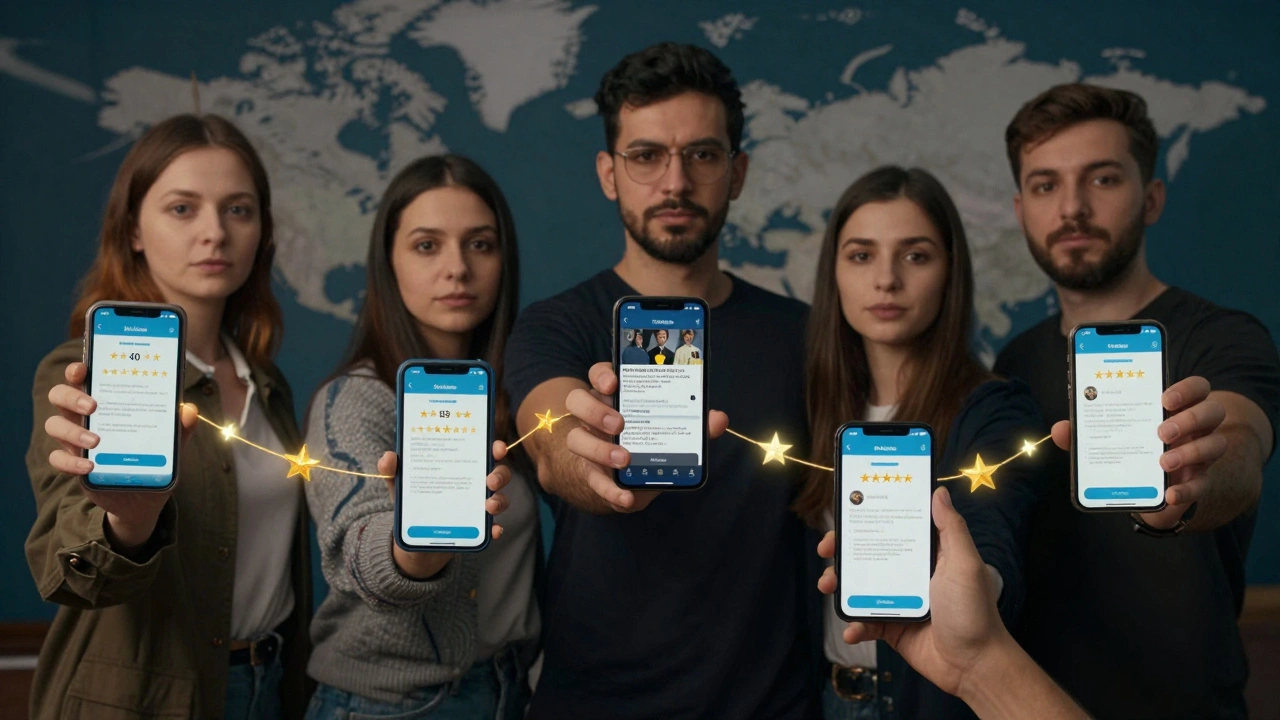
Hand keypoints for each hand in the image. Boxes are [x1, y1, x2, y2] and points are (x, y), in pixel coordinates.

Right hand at [44, 361, 197, 548]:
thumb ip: (180, 427)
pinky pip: (57, 459)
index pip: (82, 378)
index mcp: (106, 402)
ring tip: (97, 440)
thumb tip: (189, 409)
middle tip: (93, 406)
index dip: (77, 370)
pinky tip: (90, 466)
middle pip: (60, 396)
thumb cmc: (153, 459)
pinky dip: (70, 461)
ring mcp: (76, 440)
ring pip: (54, 425)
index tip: (83, 368)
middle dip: (71, 396)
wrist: (143, 499)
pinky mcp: (74, 464)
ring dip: (71, 431)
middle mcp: (85, 417)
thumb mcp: (171, 443)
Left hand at [377, 444, 511, 579]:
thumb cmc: (413, 502)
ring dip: (499, 500)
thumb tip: (387, 458)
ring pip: (500, 499)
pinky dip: (496, 528)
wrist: (413, 539)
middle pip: (499, 474)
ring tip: (488, 505)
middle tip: (490, 480)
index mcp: (460, 467)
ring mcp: (478, 507)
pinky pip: (493, 528)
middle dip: (500, 474)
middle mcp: (475, 485)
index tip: (497, 447)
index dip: (496, 448)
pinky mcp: (478, 529)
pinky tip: (493, 530)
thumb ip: (393, 471)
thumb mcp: (400, 486)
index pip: (483, 452)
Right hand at [563, 361, 728, 512]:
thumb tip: (718, 419)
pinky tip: (625, 497)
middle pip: (577, 400)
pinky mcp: (588, 473)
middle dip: (596, 410)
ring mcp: (586, 443)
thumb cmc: (647, 444)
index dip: (602, 375)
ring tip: (624, 459)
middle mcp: (593, 416)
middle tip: (619, 424)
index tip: (614, 382)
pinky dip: (610, 490)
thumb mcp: (668, 432)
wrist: (623, 481)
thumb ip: (693, 425)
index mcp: (613, 397)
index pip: (599, 375)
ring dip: (599, 450)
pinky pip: (592, 480)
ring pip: (575, 438)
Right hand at [817, 487, 1009, 696]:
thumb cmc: (975, 612)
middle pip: (868, 554)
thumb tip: (939, 491)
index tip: (847, 513)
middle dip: (842, 551)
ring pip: (859, 586)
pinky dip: (854, 625)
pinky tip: (851, 629)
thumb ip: (951, 528)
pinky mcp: (891, 626)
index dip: (868, 519)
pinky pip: (865, 622)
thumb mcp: (965, 564)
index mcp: (926, 554)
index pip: (892, 528)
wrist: (974, 665)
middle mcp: (909, 573)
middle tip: (826, 550)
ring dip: (839, 585)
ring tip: (828, 586)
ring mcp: (898, 600)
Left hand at [1051, 375, 1226, 528]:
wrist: (1144, 489)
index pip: (1196, 387)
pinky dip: (1187, 490)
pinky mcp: (1198, 481)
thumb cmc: (1128, 449)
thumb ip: (1084, 432)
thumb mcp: (1106, 438)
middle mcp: (1194, 428)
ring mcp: (1201, 454)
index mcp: (1174, 408)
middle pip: (1212, 411)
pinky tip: (1170, 493)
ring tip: (1162, 462)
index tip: (1164, 398)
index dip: (1187, 389)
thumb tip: (1060, 429)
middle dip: (1190, 419)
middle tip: (1161, 432)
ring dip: (1192, 452)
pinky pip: (1204, 484)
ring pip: (1216, 445)